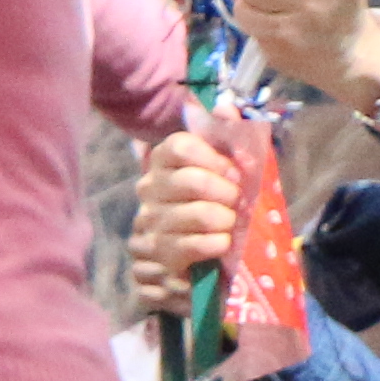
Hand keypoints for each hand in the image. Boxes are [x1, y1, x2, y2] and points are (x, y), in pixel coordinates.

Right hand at [129, 127, 242, 313]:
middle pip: (188, 184)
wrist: (213, 272)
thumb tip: (224, 105)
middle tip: (236, 210)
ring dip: (218, 233)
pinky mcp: (144, 274)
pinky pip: (174, 264)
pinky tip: (214, 261)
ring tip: (229, 237)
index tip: (236, 176)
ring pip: (184, 226)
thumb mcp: (235, 175)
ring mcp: (143, 237)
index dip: (216, 160)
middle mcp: (148, 200)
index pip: (181, 146)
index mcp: (163, 169)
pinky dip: (204, 261)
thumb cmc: (226, 215)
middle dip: (224, 198)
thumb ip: (231, 141)